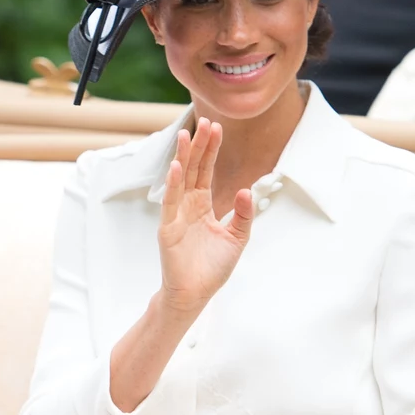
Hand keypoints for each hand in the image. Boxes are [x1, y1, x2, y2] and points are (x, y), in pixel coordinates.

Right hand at [158, 117, 253, 313]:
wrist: (195, 294)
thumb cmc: (213, 268)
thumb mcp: (237, 238)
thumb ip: (243, 214)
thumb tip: (247, 189)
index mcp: (203, 205)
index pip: (207, 170)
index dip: (212, 150)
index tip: (217, 128)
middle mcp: (188, 205)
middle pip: (194, 169)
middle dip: (200, 145)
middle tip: (206, 121)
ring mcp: (176, 215)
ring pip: (180, 180)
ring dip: (183, 157)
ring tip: (187, 134)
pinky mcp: (168, 228)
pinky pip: (170, 202)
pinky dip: (172, 184)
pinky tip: (176, 167)